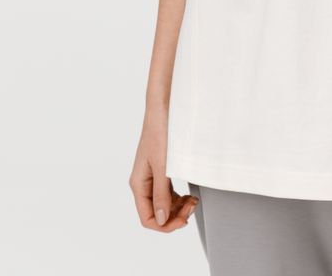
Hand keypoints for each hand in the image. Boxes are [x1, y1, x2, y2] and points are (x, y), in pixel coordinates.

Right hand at [129, 110, 198, 232]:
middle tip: (192, 207)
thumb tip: (160, 220)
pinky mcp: (163, 168)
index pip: (147, 218)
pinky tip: (189, 195)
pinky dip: (179, 197)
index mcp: (139, 184)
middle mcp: (144, 182)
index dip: (164, 225)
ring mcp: (153, 176)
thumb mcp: (163, 165)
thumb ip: (161, 194)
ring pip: (164, 203)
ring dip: (178, 207)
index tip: (183, 221)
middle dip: (174, 215)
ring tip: (193, 201)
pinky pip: (169, 192)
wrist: (165, 106)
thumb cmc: (160, 131)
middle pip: (156, 212)